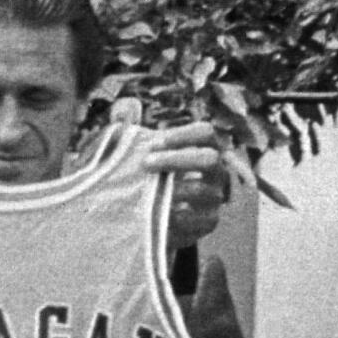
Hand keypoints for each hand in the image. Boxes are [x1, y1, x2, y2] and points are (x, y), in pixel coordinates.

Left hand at [142, 122, 227, 249]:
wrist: (164, 218)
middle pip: (209, 158)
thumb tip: (120, 116)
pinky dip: (176, 215)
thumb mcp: (151, 158)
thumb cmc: (158, 180)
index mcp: (206, 149)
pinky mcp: (210, 221)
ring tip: (147, 191)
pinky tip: (159, 212)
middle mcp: (217, 171)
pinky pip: (196, 218)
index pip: (206, 132)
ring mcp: (215, 197)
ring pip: (200, 189)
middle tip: (146, 164)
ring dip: (171, 188)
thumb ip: (139, 139)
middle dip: (176, 159)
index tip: (157, 142)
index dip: (183, 134)